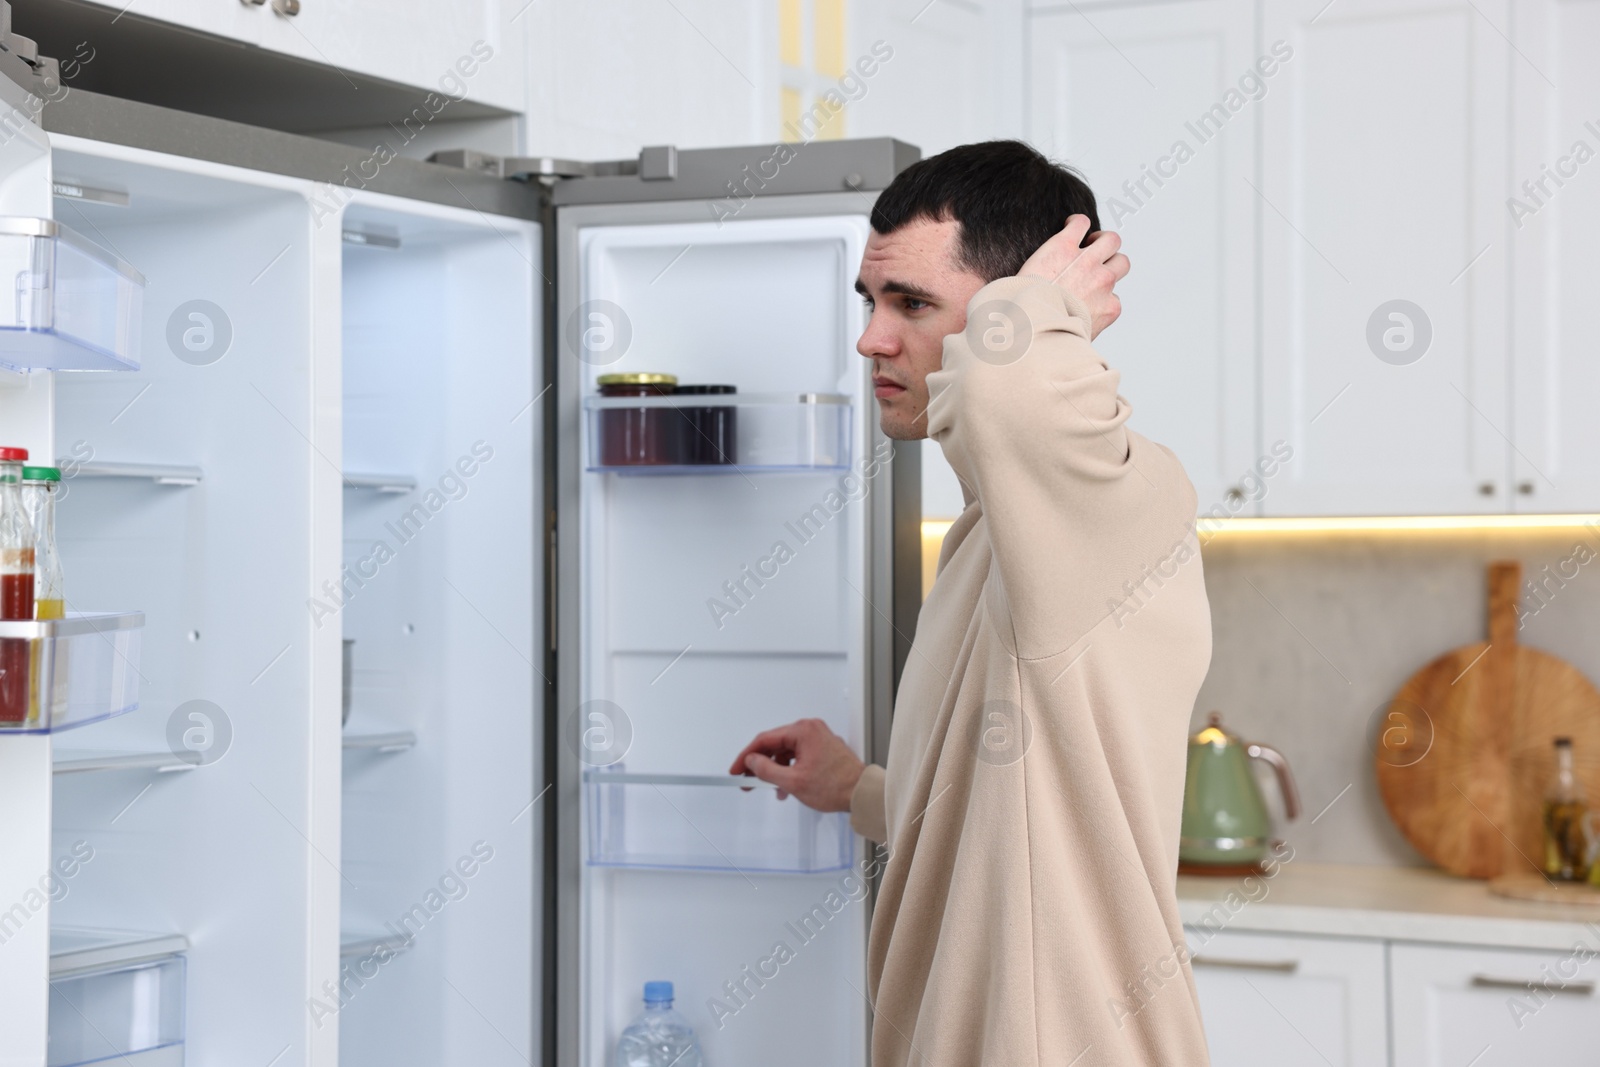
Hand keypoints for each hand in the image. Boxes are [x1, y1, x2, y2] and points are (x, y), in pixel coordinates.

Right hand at [728, 718, 863, 811]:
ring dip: (776, 770)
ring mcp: (818, 738)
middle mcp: (811, 729)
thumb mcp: (793, 781)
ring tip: (771, 789)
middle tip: (747, 781)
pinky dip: (789, 770)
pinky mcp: (823, 748)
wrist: (861, 793)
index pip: (765, 740)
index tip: (736, 770)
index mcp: (803, 731)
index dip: (746, 756)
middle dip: (760, 765)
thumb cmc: (835, 786)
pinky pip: (798, 756)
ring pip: (786, 752)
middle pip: (775, 745)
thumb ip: (766, 770)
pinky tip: (786, 787)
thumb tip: (751, 762)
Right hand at [1017, 214, 1130, 338]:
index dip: (1078, 225)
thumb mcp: (1027, 273)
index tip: (1075, 229)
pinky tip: (1092, 310)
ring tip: (1100, 278)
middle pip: (1112, 239)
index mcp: (1061, 248)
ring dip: (1114, 267)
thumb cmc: (1024, 307)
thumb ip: (1046, 261)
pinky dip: (1106, 302)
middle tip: (1095, 252)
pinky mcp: (1111, 306)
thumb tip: (1049, 265)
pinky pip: (1116, 298)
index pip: (1080, 222)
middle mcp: (1087, 260)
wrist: (1037, 333)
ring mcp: (1103, 282)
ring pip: (1122, 263)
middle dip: (1105, 244)